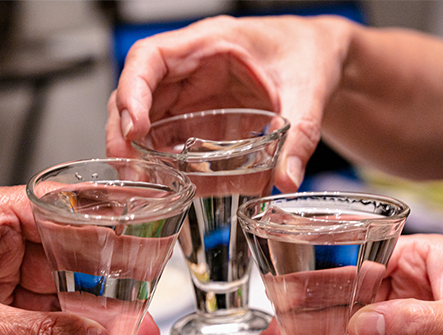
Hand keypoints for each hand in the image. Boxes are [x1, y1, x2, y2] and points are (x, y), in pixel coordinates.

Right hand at [106, 14, 353, 191]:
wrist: (319, 58)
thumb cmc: (307, 56)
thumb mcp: (308, 93)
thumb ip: (300, 135)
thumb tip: (287, 179)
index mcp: (209, 43)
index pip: (150, 57)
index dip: (133, 90)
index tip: (134, 127)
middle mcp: (190, 66)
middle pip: (135, 92)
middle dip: (124, 132)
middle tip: (127, 169)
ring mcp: (190, 91)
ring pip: (145, 116)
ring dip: (135, 149)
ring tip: (139, 182)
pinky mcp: (197, 114)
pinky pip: (167, 134)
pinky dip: (159, 157)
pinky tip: (162, 181)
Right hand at [257, 234, 442, 334]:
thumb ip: (413, 321)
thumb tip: (360, 327)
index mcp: (424, 261)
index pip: (360, 263)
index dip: (321, 276)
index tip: (286, 291)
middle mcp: (411, 294)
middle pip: (346, 303)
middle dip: (307, 318)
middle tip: (273, 334)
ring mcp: (410, 332)